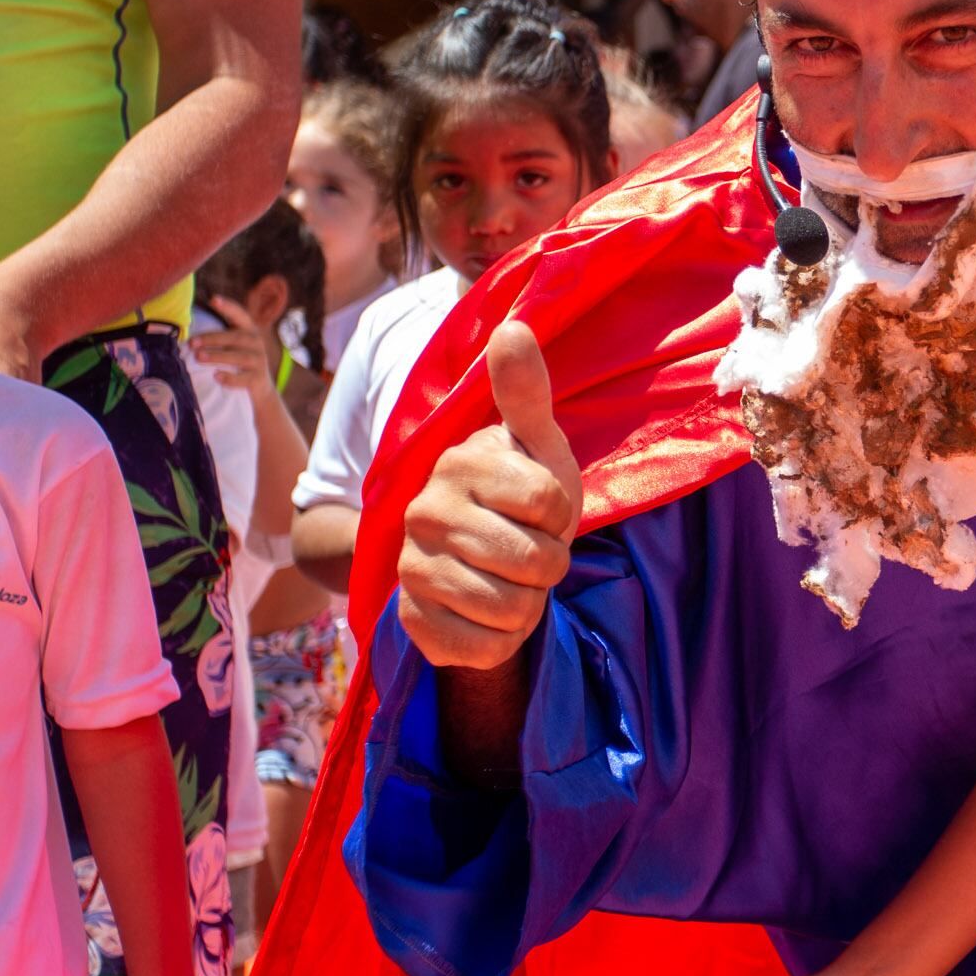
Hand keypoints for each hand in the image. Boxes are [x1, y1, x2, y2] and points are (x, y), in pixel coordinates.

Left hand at [189, 297, 280, 402]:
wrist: (260, 389)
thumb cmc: (239, 363)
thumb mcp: (234, 346)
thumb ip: (220, 337)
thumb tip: (188, 333)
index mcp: (249, 331)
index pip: (240, 315)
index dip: (228, 307)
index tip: (213, 299)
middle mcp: (256, 344)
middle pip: (236, 337)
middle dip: (213, 339)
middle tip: (192, 343)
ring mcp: (259, 362)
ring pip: (240, 357)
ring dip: (218, 356)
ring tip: (199, 357)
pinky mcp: (258, 379)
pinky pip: (244, 378)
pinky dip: (230, 378)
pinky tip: (216, 376)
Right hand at [397, 322, 583, 669]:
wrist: (480, 563)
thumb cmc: (520, 496)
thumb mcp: (537, 444)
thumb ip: (526, 392)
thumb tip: (513, 326)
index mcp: (459, 466)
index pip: (550, 502)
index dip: (563, 514)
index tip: (542, 509)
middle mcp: (425, 515)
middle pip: (536, 561)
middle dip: (550, 563)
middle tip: (529, 549)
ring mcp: (413, 571)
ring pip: (513, 609)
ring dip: (529, 603)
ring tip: (511, 580)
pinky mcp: (413, 623)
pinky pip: (482, 648)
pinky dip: (501, 640)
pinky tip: (487, 615)